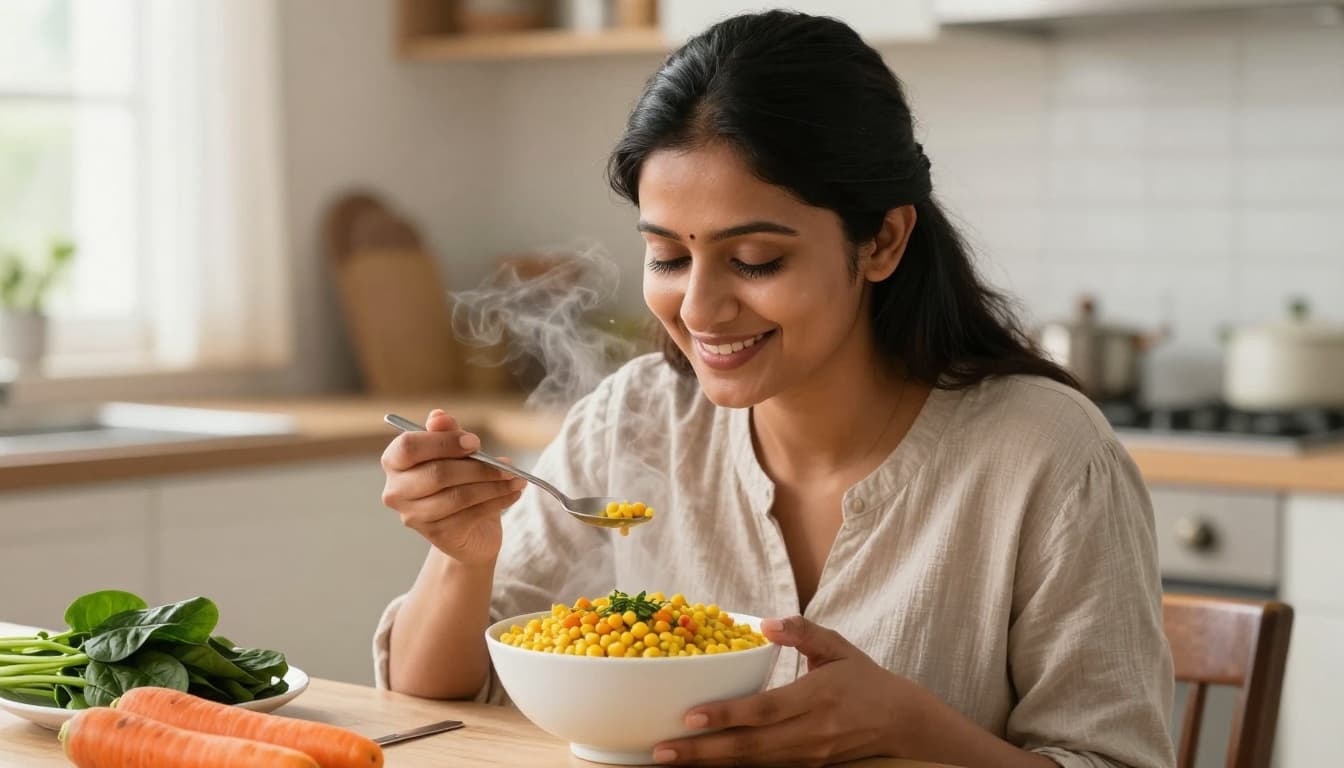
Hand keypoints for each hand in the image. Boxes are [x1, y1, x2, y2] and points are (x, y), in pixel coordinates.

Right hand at [380, 409, 526, 563]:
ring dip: (493, 486)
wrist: (467, 528)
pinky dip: (497, 502)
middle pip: (437, 474)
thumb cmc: (457, 480)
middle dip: (478, 467)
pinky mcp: (436, 535)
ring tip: (517, 480)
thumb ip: (447, 432)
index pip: (408, 447)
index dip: (443, 442)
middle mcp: (396, 491)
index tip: (475, 442)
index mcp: (394, 462)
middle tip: (507, 465)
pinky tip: (513, 494)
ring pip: (458, 496)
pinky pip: (471, 514)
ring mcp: (414, 516)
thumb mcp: (455, 452)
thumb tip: (438, 416)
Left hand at [652, 616, 921, 766]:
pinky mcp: (808, 767)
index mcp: (816, 698)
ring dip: (711, 763)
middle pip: (751, 747)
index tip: (690, 716)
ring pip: (754, 764)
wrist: (902, 722)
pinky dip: (733, 767)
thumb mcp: (838, 647)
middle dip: (703, 752)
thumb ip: (802, 632)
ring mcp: (809, 755)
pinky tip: (706, 763)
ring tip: (672, 760)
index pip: (765, 710)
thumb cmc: (865, 680)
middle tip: (662, 751)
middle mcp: (811, 733)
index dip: (726, 715)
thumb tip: (765, 623)